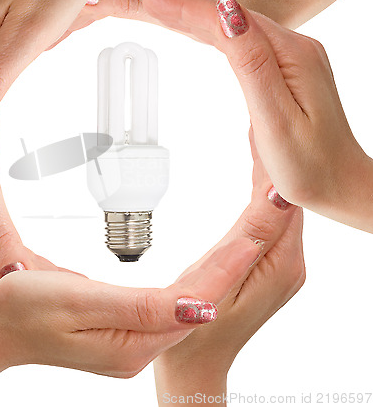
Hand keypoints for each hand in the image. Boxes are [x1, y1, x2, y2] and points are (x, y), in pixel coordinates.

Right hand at [0, 235, 260, 404]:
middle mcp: (140, 344)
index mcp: (132, 341)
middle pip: (201, 299)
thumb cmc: (20, 311)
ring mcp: (134, 338)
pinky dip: (196, 277)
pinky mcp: (125, 329)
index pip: (196, 299)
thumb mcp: (74, 301)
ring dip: (221, 267)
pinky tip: (207, 264)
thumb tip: (197, 307)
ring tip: (250, 234)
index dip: (229, 264)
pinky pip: (174, 300)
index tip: (257, 234)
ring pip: (191, 299)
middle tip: (264, 222)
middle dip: (235, 260)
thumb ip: (137, 307)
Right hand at [52, 0, 290, 46]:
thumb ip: (140, 0)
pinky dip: (102, 3)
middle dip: (66, 11)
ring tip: (51, 34)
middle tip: (38, 40)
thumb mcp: (193, 9)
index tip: (40, 34)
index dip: (65, 11)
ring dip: (80, 7)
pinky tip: (88, 15)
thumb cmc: (248, 6)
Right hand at [141, 0, 372, 232]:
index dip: (185, 8)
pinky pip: (245, 40)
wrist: (342, 183)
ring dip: (198, 14)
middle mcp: (295, 47)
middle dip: (185, 5)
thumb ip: (252, 65)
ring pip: (237, 25)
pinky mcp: (286, 69)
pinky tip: (202, 28)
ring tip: (161, 5)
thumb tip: (228, 14)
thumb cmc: (310, 166)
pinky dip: (216, 32)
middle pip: (231, 16)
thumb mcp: (277, 120)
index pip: (228, 21)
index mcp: (292, 56)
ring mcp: (292, 57)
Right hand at [154, 129, 304, 404]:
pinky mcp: (270, 267)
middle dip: (272, 161)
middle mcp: (289, 262)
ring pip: (279, 210)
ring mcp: (281, 265)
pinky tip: (257, 182)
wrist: (196, 362)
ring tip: (256, 140)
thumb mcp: (215, 280)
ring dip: (268, 176)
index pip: (283, 198)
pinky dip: (263, 197)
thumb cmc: (196, 328)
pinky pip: (271, 223)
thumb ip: (249, 236)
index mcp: (281, 262)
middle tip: (257, 122)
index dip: (274, 160)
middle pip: (285, 200)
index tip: (263, 126)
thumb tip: (279, 192)